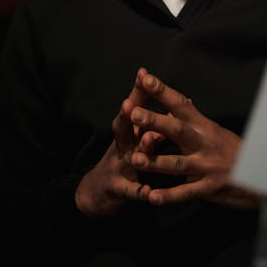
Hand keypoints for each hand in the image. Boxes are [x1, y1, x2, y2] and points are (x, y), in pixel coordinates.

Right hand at [74, 68, 153, 215]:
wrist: (96, 193)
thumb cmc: (122, 160)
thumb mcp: (132, 140)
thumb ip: (150, 124)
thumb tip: (171, 105)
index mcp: (128, 133)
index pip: (133, 108)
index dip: (138, 91)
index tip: (144, 73)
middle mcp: (122, 146)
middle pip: (124, 127)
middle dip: (128, 115)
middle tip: (131, 103)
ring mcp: (118, 167)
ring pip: (129, 157)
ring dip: (140, 149)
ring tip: (149, 140)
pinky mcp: (118, 190)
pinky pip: (130, 191)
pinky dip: (139, 191)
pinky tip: (148, 192)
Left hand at [128, 69, 261, 210]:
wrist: (261, 176)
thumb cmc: (234, 151)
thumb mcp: (216, 131)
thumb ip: (195, 119)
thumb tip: (182, 100)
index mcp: (204, 126)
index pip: (181, 105)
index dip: (163, 91)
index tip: (145, 78)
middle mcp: (204, 143)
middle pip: (177, 130)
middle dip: (156, 121)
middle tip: (134, 113)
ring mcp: (207, 166)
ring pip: (177, 163)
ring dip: (155, 162)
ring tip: (135, 159)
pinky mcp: (209, 188)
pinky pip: (186, 193)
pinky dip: (169, 196)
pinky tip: (151, 197)